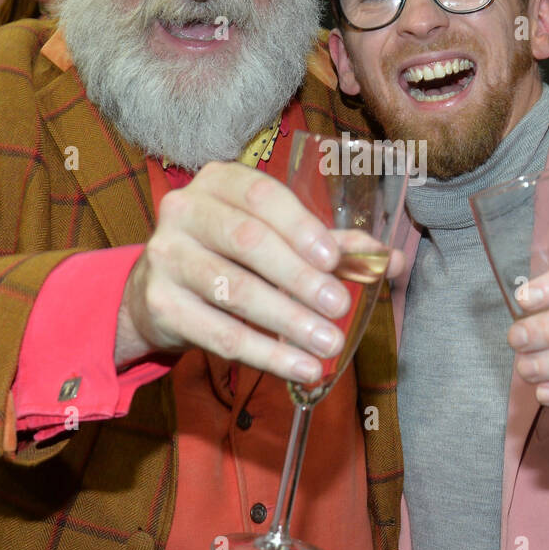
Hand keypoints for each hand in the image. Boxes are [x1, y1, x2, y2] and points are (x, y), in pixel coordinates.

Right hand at [116, 160, 402, 384]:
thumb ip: (330, 245)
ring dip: (288, 321)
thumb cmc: (230, 254)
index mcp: (218, 181)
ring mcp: (166, 257)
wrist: (158, 289)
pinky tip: (300, 368)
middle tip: (339, 306)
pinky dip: (266, 355)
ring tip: (328, 342)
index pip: (261, 195)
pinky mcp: (160, 305)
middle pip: (247, 241)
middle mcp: (185, 210)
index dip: (299, 226)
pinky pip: (219, 334)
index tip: (333, 259)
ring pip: (234, 291)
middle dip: (299, 277)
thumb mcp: (275, 239)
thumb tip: (390, 260)